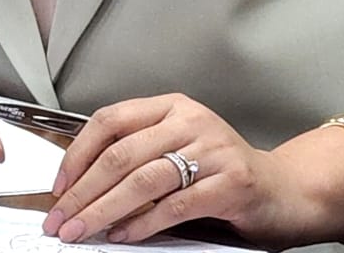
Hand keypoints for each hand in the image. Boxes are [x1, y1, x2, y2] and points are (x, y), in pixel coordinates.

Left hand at [41, 93, 343, 248]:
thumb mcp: (181, 149)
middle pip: (121, 154)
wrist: (285, 190)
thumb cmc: (224, 173)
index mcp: (172, 106)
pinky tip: (123, 236)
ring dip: (103, 210)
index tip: (58, 187)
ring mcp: (212, 149)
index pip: (111, 120)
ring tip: (81, 232)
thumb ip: (141, 155)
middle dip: (83, 191)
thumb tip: (81, 185)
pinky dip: (142, 223)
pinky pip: (174, 205)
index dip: (78, 153)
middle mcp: (190, 120)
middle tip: (59, 220)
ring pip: (142, 179)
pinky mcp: (229, 182)